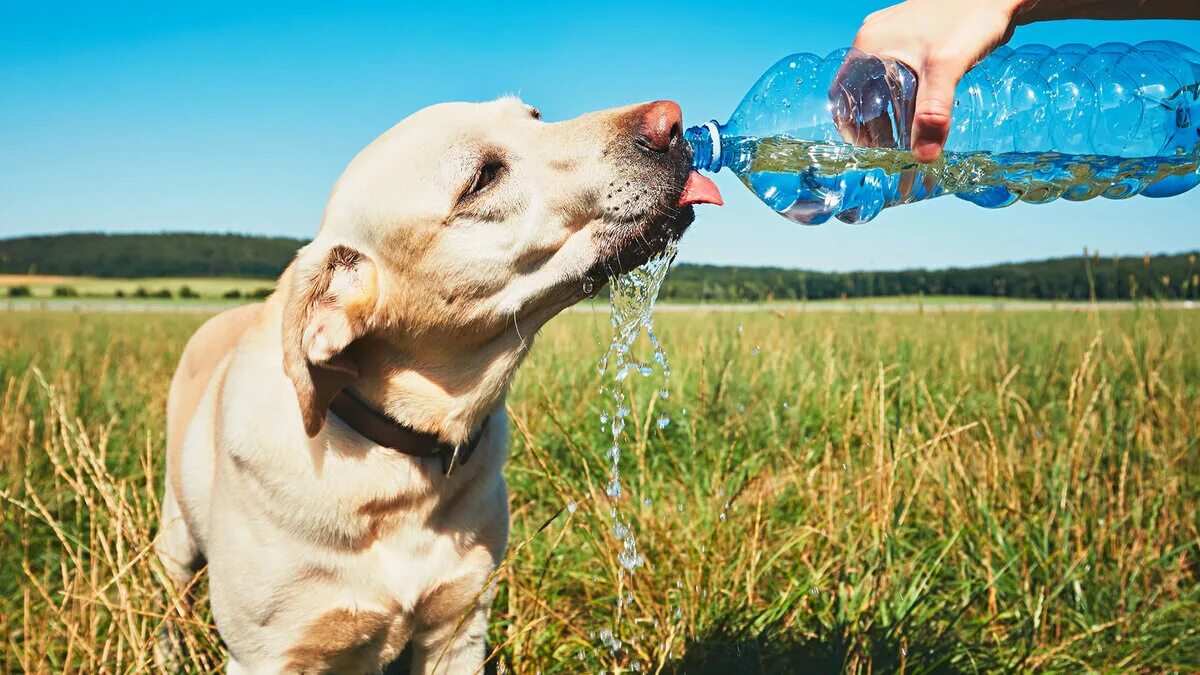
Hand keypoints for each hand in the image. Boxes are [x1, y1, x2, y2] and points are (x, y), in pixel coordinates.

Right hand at [849, 0, 1022, 161]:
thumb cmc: (970, 17)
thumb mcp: (947, 68)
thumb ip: (933, 113)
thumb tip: (923, 156)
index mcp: (869, 45)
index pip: (843, 94)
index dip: (849, 125)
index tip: (865, 150)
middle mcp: (875, 39)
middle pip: (861, 91)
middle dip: (872, 123)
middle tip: (889, 149)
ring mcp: (892, 36)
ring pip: (880, 83)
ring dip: (889, 111)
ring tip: (905, 135)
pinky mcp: (911, 37)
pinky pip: (897, 73)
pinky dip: (903, 95)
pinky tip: (920, 109)